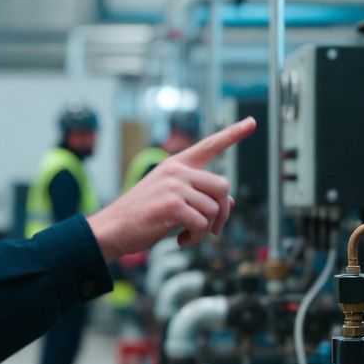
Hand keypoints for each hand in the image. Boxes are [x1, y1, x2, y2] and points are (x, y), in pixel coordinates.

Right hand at [88, 117, 255, 261]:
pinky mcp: (172, 205)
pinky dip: (196, 238)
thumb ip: (199, 196)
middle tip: (213, 229)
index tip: (251, 123)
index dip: (233, 134)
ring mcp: (174, 186)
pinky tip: (181, 240)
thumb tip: (231, 203)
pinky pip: (202, 223)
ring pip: (214, 208)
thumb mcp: (172, 200)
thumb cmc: (141, 216)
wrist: (112, 229)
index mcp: (176, 165)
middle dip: (223, 212)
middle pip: (223, 186)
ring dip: (206, 229)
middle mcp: (177, 171)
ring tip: (188, 235)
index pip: (209, 145)